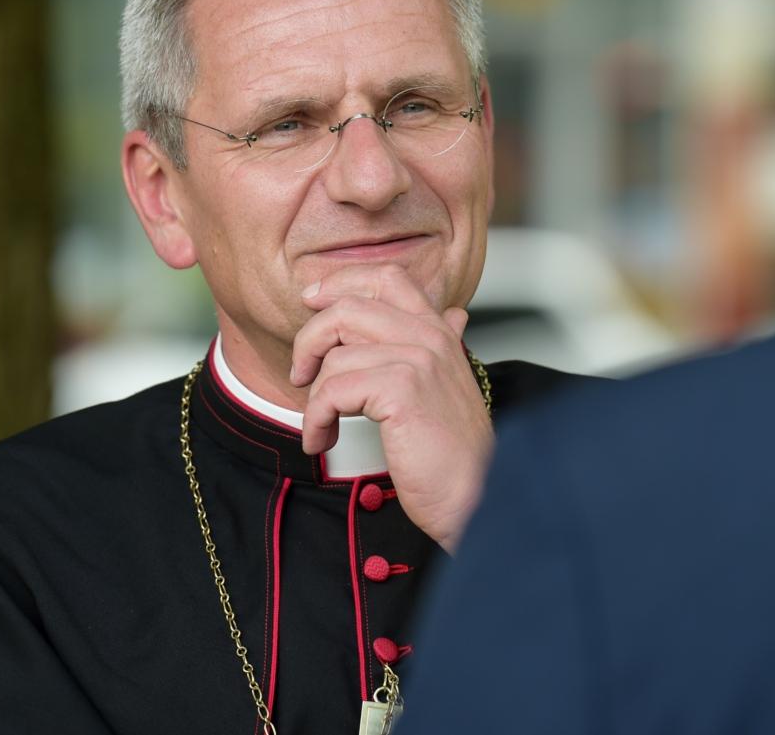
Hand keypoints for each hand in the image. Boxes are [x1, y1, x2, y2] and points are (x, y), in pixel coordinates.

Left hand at [291, 264, 492, 551]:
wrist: (474, 496)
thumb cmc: (455, 451)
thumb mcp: (450, 386)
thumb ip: (443, 346)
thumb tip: (454, 313)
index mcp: (439, 331)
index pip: (387, 278)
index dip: (341, 283)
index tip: (311, 302)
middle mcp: (430, 336)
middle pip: (347, 308)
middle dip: (309, 340)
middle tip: (300, 374)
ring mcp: (418, 359)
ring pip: (334, 356)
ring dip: (313, 398)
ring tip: (321, 427)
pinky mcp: (401, 389)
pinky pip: (333, 390)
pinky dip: (317, 419)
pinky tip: (324, 441)